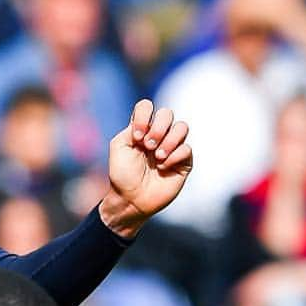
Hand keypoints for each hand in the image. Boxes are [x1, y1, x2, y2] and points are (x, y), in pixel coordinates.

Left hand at [100, 99, 192, 238]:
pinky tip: (163, 167)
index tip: (136, 136)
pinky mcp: (183, 162)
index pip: (147, 106)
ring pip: (182, 127)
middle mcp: (158, 134)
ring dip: (168, 140)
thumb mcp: (119, 146)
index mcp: (141, 128)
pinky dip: (174, 156)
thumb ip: (131, 129)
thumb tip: (150, 123)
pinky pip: (187, 149)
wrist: (132, 198)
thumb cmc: (122, 173)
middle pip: (167, 113)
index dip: (143, 115)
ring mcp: (172, 147)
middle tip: (147, 146)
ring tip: (157, 156)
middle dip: (158, 128)